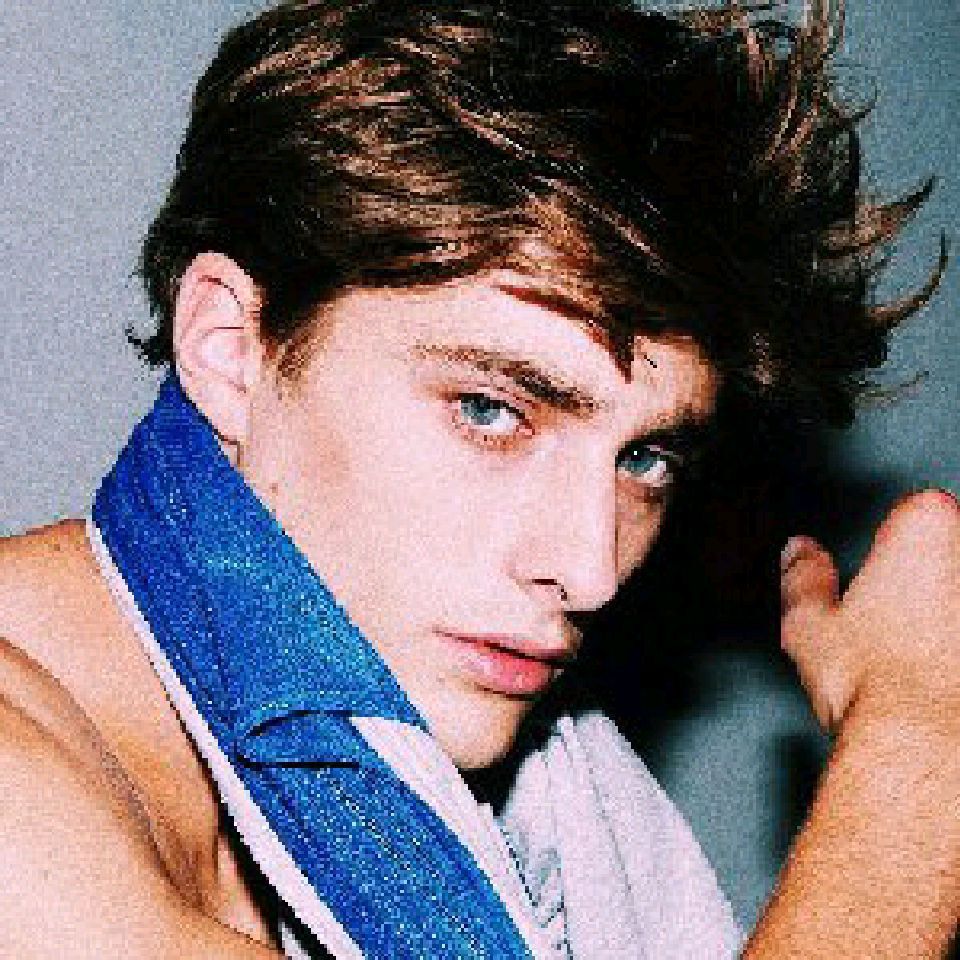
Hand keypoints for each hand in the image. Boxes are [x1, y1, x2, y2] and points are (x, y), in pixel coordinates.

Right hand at [779, 489, 959, 734]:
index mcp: (924, 527)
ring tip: (932, 664)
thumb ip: (804, 577)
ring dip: (953, 620)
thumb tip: (799, 554)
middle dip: (935, 583)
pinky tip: (948, 685)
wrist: (932, 752)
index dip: (892, 550)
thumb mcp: (807, 626)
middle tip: (904, 624)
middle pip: (955, 553)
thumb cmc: (875, 686)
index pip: (913, 513)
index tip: (879, 581)